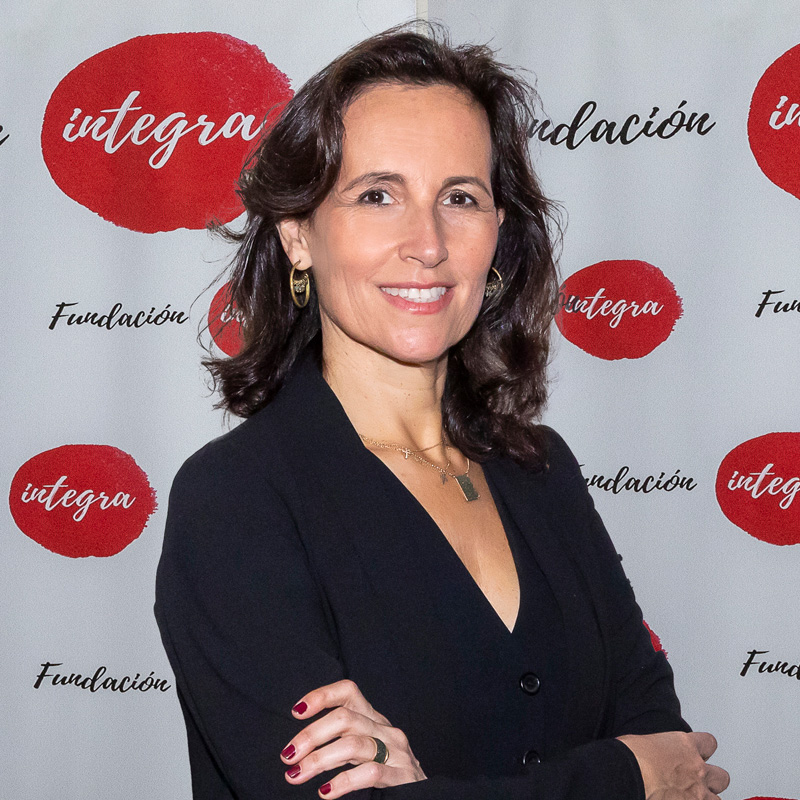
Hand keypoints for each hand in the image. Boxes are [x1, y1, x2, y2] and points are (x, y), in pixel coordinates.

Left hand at [281, 678, 426, 797]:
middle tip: (288, 755)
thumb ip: (340, 740)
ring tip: (296, 774)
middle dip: (311, 735)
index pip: (348, 691)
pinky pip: (370, 774)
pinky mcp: (403, 777)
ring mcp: (396, 752)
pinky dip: (343, 782)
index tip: (296, 711)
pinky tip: (325, 792)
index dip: (322, 696)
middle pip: (345, 718)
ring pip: (353, 744)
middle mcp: (385, 729)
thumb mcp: (363, 748)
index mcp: (373, 718)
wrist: (426, 796)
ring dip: (319, 759)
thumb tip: (297, 746)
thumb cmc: (385, 772)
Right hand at [617, 731, 729, 798]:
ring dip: (706, 799)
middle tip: (696, 782)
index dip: (702, 750)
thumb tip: (653, 756)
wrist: (628, 774)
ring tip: (690, 797)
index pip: (709, 743)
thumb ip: (659, 750)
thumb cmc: (630, 757)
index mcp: (685, 745)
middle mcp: (697, 769)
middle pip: (721, 776)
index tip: (696, 755)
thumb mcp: (644, 742)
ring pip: (717, 799)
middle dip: (711, 781)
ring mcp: (698, 793)